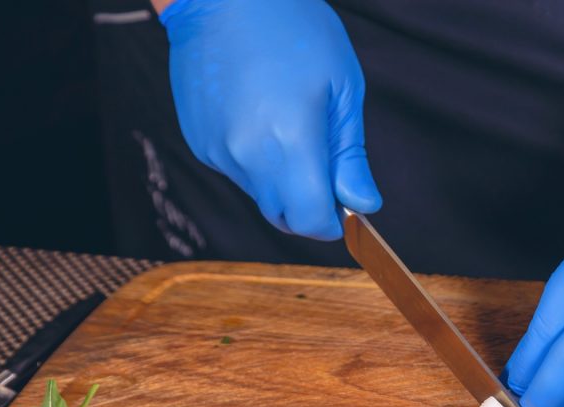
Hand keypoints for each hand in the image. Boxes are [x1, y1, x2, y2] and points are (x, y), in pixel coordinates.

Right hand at [160, 0, 379, 239]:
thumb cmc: (293, 28)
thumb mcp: (341, 88)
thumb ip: (349, 156)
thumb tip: (363, 204)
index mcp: (289, 143)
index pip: (310, 221)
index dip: (332, 220)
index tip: (343, 203)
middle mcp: (247, 156)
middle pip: (283, 215)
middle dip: (307, 204)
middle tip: (322, 161)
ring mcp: (217, 151)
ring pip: (260, 194)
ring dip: (281, 179)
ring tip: (287, 122)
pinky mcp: (200, 143)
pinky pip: (237, 171)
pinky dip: (254, 160)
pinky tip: (259, 115)